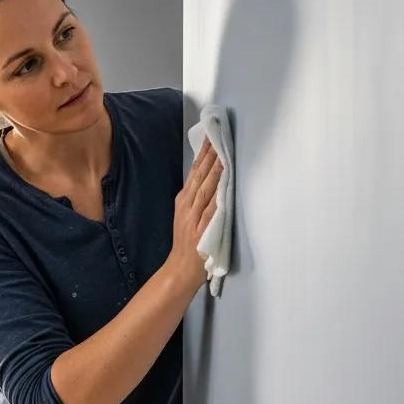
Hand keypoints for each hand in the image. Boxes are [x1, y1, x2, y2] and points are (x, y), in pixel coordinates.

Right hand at [167, 135, 222, 294]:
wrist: (180, 269)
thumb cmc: (187, 244)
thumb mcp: (186, 216)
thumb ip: (197, 199)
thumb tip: (210, 177)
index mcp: (183, 201)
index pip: (194, 172)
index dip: (203, 154)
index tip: (211, 136)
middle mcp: (187, 206)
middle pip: (199, 176)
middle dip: (209, 155)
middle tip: (218, 135)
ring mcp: (193, 217)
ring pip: (205, 188)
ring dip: (214, 169)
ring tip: (222, 151)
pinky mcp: (201, 228)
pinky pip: (211, 207)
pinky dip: (217, 192)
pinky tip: (223, 181)